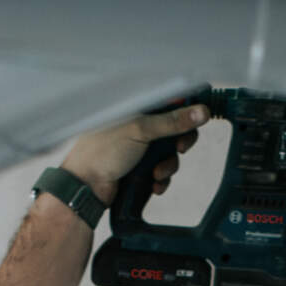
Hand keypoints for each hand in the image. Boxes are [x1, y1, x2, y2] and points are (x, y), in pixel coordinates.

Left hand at [60, 103, 209, 204]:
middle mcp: (138, 122)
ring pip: (169, 152)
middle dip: (179, 142)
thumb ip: (172, 121)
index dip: (186, 108)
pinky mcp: (139, 165)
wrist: (85, 186)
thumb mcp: (140, 130)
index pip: (169, 99)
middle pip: (174, 128)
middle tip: (180, 149)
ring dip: (168, 165)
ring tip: (157, 173)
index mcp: (135, 105)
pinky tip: (154, 184)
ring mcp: (139, 145)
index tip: (197, 118)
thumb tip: (200, 111)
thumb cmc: (101, 152)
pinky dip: (161, 178)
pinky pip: (162, 169)